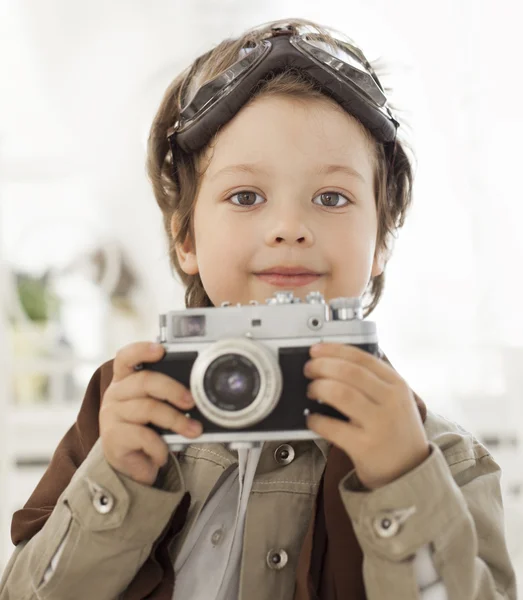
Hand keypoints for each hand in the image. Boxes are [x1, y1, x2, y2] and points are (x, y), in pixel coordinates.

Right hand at [99, 342, 201, 485]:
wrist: (130, 463)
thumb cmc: (147, 427)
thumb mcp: (157, 406)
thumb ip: (169, 395)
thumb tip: (199, 394)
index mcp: (126, 380)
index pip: (127, 357)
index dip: (142, 350)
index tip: (161, 349)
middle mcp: (115, 393)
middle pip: (144, 381)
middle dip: (173, 390)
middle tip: (191, 401)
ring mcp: (112, 415)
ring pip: (148, 409)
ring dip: (176, 420)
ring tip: (193, 430)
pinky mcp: (112, 437)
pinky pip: (143, 436)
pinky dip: (159, 446)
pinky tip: (163, 452)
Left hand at [304, 343, 429, 489]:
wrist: (410, 472)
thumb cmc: (395, 431)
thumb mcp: (395, 400)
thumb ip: (373, 380)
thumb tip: (334, 360)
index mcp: (397, 385)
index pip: (362, 358)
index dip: (334, 350)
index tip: (316, 349)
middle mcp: (391, 401)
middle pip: (348, 372)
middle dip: (322, 366)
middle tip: (308, 369)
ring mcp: (379, 424)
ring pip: (340, 393)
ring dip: (318, 387)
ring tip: (310, 391)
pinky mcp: (365, 447)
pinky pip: (332, 427)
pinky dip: (316, 419)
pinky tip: (312, 418)